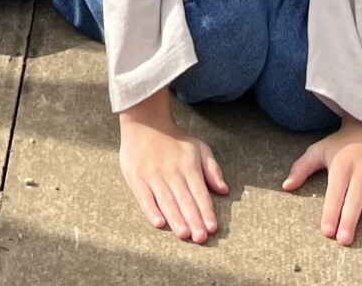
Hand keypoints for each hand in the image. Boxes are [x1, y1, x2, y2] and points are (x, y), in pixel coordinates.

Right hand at [118, 95, 227, 243]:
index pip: (200, 192)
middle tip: (200, 238)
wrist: (144, 122)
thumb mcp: (198, 147)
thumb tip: (224, 190)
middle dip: (193, 219)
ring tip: (184, 233)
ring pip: (166, 200)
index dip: (206, 211)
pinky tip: (158, 223)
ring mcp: (153, 175)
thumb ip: (212, 169)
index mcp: (188, 165)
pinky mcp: (136, 178)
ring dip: (175, 218)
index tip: (212, 228)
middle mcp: (172, 171)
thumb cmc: (174, 140)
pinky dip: (151, 210)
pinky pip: (144, 197)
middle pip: (184, 199)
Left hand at [283, 116, 361, 245]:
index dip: (330, 212)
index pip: (335, 193)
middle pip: (354, 199)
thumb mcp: (320, 150)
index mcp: (341, 166)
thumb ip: (302, 168)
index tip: (327, 231)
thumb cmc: (342, 144)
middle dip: (349, 220)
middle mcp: (361, 171)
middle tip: (344, 241)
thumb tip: (285, 186)